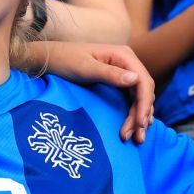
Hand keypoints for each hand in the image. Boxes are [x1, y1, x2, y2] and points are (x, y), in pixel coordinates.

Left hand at [28, 40, 155, 141]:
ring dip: (139, 117)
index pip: (143, 82)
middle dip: (141, 115)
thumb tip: (135, 79)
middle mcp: (127, 63)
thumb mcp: (85, 68)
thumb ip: (109, 74)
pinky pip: (131, 99)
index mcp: (123, 55)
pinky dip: (133, 113)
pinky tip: (134, 127)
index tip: (139, 123)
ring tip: (136, 138)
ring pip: (139, 97)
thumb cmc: (65, 60)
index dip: (144, 104)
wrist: (50, 59)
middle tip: (136, 137)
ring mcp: (123, 72)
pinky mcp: (117, 82)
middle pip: (143, 92)